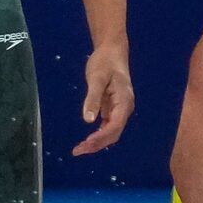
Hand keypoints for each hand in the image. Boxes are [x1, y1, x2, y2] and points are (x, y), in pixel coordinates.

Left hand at [72, 40, 132, 154]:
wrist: (111, 52)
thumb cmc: (104, 63)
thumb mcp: (96, 79)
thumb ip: (93, 99)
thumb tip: (88, 120)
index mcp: (124, 102)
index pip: (115, 126)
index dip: (101, 137)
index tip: (86, 144)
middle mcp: (124, 108)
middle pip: (113, 133)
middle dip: (97, 144)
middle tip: (77, 151)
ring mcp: (119, 109)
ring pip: (111, 131)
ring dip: (97, 141)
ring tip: (80, 149)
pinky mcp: (113, 107)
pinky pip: (107, 125)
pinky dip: (98, 134)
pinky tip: (87, 140)